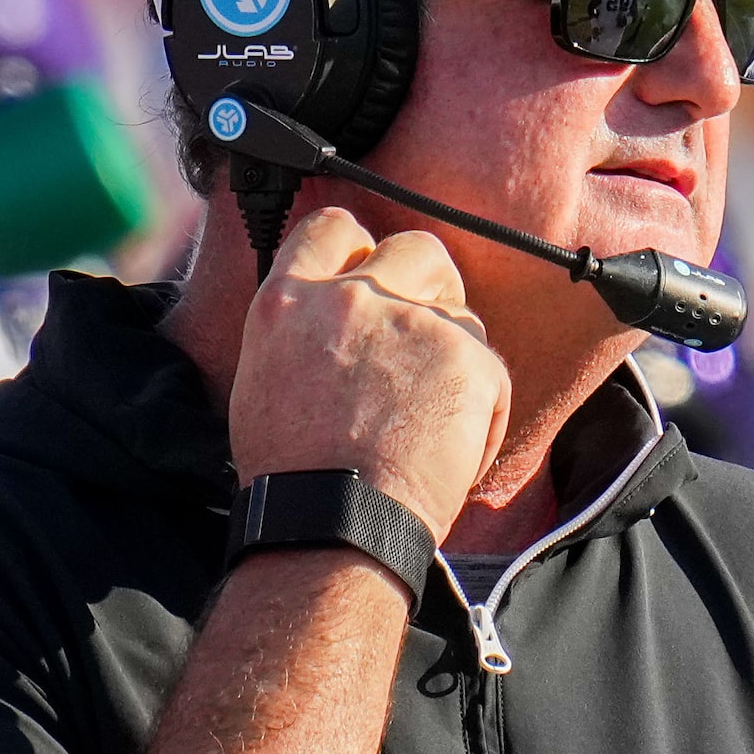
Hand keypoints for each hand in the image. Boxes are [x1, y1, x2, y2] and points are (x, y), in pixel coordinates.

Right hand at [228, 208, 510, 541]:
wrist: (335, 525)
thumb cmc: (294, 479)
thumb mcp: (263, 383)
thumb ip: (300, 333)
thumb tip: (324, 323)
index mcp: (288, 302)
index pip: (332, 228)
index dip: (359, 248)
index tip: (369, 274)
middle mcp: (350, 298)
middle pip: (414, 248)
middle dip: (429, 284)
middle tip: (421, 341)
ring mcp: (413, 323)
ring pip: (461, 312)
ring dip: (454, 354)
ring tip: (429, 420)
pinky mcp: (467, 356)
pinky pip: (490, 368)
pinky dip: (482, 409)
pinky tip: (451, 451)